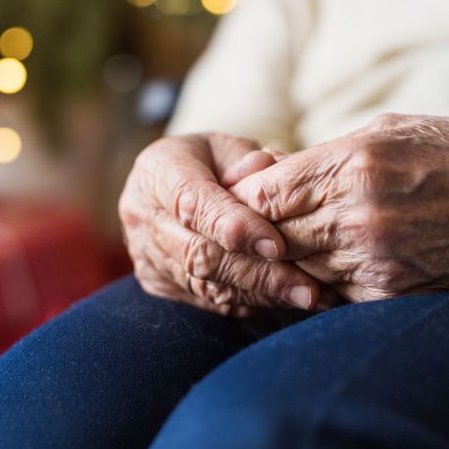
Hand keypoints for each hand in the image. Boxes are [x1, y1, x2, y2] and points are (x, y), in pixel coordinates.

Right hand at [119, 133, 325, 315]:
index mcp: (156, 171)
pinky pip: (203, 300)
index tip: (277, 245)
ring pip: (203, 285)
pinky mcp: (156, 280)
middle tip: (307, 288)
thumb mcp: (227, 146)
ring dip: (258, 294)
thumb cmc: (208, 160)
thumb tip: (268, 171)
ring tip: (306, 298)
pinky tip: (282, 300)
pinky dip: (246, 302)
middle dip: (257, 273)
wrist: (171, 182)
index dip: (233, 226)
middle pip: (197, 253)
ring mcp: (145, 253)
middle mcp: (141, 215)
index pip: (191, 203)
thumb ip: (248, 160)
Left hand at [229, 114, 448, 301]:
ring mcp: (374, 259)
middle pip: (271, 234)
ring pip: (295, 267)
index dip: (240, 198)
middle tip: (247, 226)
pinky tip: (326, 263)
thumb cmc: (445, 153)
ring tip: (283, 244)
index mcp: (350, 165)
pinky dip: (318, 280)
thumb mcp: (380, 133)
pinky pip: (329, 292)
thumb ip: (315, 156)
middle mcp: (357, 215)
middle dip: (255, 231)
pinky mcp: (389, 293)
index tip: (234, 198)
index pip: (263, 194)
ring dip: (285, 258)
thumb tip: (257, 171)